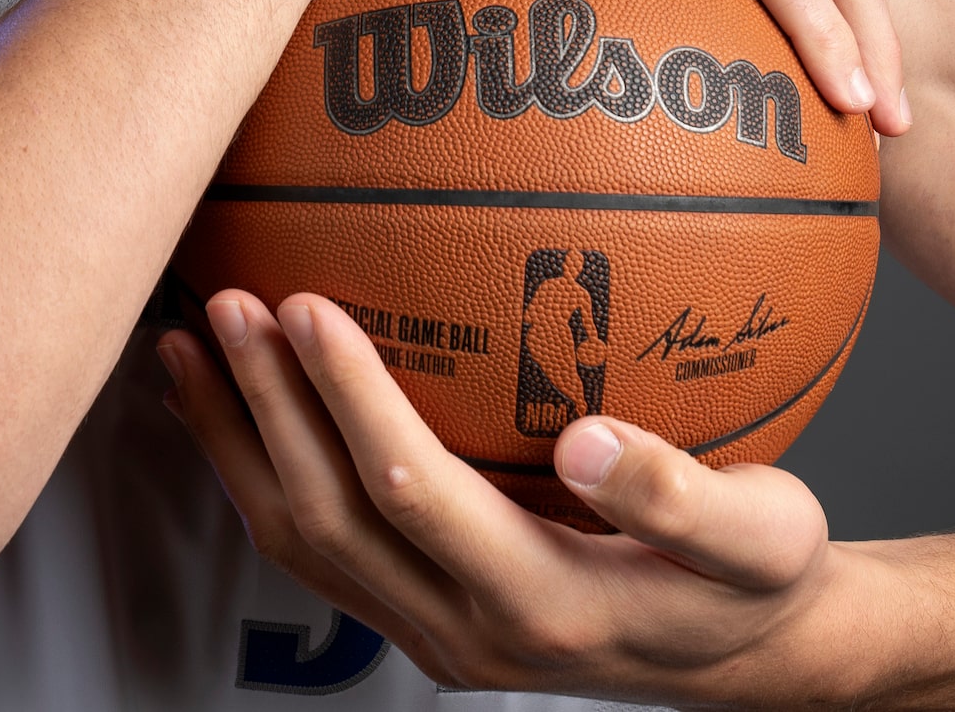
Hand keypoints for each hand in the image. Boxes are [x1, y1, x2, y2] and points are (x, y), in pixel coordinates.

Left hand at [159, 290, 883, 704]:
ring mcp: (431, 632)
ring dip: (237, 442)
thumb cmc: (759, 578)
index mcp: (541, 602)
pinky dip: (261, 465)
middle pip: (327, 520)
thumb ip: (684, 498)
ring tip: (189, 341)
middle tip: (226, 297)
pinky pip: (316, 543)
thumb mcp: (765, 535)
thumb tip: (592, 435)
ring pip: (301, 541)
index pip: (411, 493)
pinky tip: (240, 392)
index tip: (308, 303)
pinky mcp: (418, 614)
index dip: (349, 401)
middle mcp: (465, 631)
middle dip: (264, 409)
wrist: (748, 656)